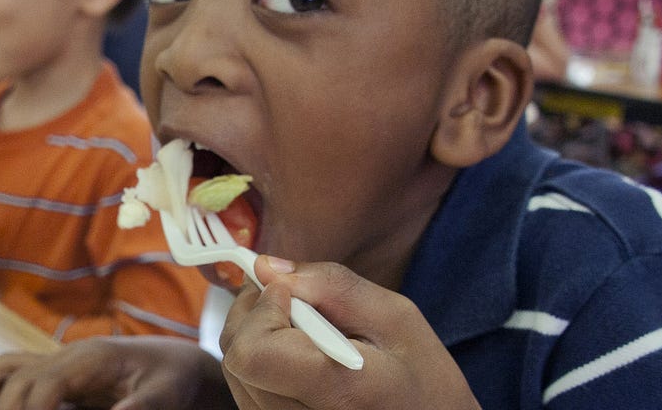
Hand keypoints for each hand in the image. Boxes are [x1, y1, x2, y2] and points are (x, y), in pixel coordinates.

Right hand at [0, 336, 232, 409]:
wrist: (180, 361)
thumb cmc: (174, 379)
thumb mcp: (163, 396)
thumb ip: (136, 409)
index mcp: (92, 357)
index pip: (46, 383)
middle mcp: (69, 354)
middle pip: (20, 376)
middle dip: (1, 408)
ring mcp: (62, 360)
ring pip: (9, 366)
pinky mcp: (61, 372)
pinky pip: (17, 372)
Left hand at [218, 256, 477, 408]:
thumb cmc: (425, 384)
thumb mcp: (398, 320)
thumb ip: (333, 286)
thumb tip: (269, 267)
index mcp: (338, 391)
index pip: (252, 350)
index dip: (262, 310)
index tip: (290, 294)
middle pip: (237, 358)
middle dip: (256, 317)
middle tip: (294, 304)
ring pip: (236, 376)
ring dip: (258, 342)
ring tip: (305, 338)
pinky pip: (248, 394)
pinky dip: (262, 368)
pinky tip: (299, 363)